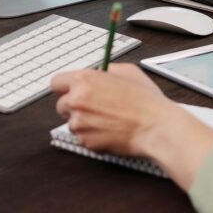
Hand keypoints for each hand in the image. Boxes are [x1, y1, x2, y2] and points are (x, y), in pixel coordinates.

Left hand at [50, 64, 212, 188]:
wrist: (156, 127)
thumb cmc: (146, 100)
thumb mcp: (129, 71)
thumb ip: (107, 70)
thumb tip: (100, 73)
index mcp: (84, 80)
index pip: (56, 82)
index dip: (65, 87)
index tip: (72, 90)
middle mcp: (76, 101)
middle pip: (61, 105)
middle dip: (74, 106)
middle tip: (94, 107)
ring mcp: (79, 124)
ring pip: (72, 123)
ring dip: (84, 122)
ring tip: (107, 120)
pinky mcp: (85, 142)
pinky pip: (82, 138)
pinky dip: (93, 135)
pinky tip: (111, 131)